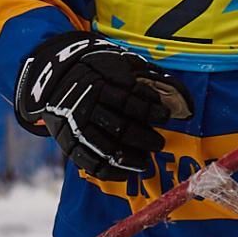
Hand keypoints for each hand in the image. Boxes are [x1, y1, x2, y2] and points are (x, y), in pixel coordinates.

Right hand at [13, 33, 190, 180]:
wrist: (55, 80)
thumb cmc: (97, 72)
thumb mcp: (119, 63)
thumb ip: (149, 78)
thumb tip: (182, 101)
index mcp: (98, 84)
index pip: (129, 100)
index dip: (149, 109)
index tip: (165, 116)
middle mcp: (86, 106)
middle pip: (119, 126)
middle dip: (144, 137)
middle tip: (159, 143)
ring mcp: (75, 127)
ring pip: (105, 148)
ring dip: (129, 158)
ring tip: (146, 162)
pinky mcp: (68, 144)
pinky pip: (89, 163)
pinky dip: (109, 171)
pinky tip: (126, 172)